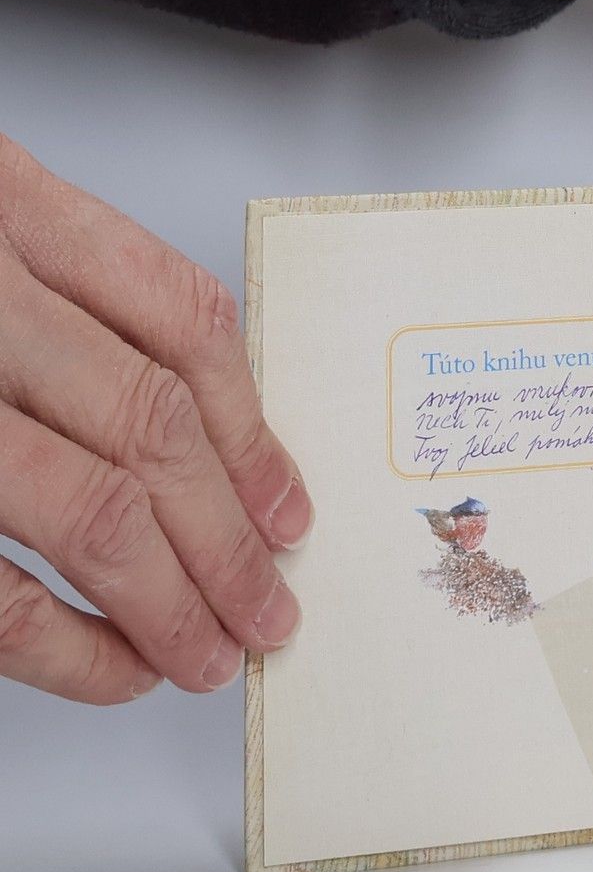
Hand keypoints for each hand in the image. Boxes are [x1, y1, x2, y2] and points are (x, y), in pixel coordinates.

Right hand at [0, 136, 309, 702]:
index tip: (287, 507)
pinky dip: (62, 642)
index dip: (253, 425)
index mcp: (2, 206)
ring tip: (211, 653)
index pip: (179, 320)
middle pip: (151, 427)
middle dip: (228, 538)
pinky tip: (113, 665)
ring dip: (172, 597)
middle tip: (267, 611)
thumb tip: (198, 439)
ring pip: (89, 508)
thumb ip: (50, 294)